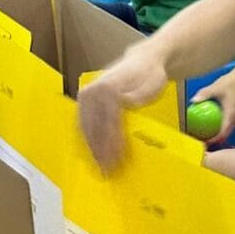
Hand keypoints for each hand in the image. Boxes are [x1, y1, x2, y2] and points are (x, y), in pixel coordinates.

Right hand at [78, 46, 168, 170]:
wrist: (144, 61)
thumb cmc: (149, 75)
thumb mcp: (150, 84)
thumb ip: (137, 96)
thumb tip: (125, 105)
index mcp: (107, 87)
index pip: (108, 121)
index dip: (112, 143)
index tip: (116, 159)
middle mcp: (93, 91)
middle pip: (95, 127)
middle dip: (101, 152)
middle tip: (108, 171)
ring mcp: (86, 96)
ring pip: (86, 128)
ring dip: (93, 150)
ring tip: (101, 168)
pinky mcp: (85, 102)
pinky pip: (84, 125)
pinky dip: (88, 142)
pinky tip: (95, 156)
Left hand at [188, 71, 234, 143]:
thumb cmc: (231, 83)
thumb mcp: (215, 88)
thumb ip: (204, 94)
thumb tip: (193, 101)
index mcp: (231, 115)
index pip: (223, 133)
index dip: (213, 140)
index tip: (203, 142)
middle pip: (225, 136)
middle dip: (213, 140)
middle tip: (200, 141)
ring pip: (226, 132)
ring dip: (216, 136)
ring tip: (203, 136)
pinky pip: (227, 126)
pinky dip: (219, 129)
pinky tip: (209, 127)